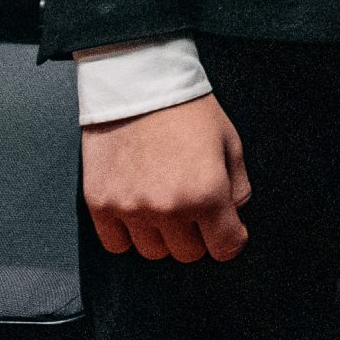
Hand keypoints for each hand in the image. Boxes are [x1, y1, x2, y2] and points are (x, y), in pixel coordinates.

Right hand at [82, 94, 251, 262]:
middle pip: (189, 254)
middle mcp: (167, 209)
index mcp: (206, 193)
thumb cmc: (190, 111)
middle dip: (198, 236)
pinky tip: (138, 209)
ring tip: (164, 203)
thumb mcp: (230, 141)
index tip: (228, 229)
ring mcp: (130, 209)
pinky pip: (117, 245)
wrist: (139, 85)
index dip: (230, 239)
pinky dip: (129, 234)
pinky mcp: (100, 205)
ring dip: (163, 236)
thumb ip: (238, 185)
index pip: (225, 247)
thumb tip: (234, 215)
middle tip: (194, 208)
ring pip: (153, 253)